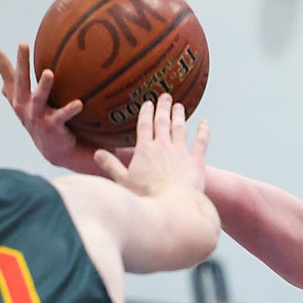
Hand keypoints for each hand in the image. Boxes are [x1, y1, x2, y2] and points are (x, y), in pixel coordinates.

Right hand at [0, 40, 99, 174]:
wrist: (54, 148)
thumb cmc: (42, 121)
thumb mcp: (26, 106)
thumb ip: (15, 94)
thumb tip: (1, 83)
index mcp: (18, 97)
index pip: (6, 73)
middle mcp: (23, 105)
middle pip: (20, 80)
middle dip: (21, 62)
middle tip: (22, 43)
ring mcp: (36, 116)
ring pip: (38, 98)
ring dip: (44, 86)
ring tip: (49, 73)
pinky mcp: (51, 126)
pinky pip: (61, 116)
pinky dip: (70, 109)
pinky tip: (79, 103)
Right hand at [94, 94, 208, 195]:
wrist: (174, 205)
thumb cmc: (147, 197)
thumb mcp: (123, 181)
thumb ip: (111, 165)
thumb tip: (97, 154)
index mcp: (145, 150)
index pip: (145, 125)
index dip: (146, 113)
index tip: (148, 103)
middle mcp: (163, 147)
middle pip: (163, 122)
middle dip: (163, 108)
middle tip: (166, 96)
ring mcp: (181, 153)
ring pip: (181, 129)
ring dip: (180, 116)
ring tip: (180, 106)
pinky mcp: (196, 162)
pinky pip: (201, 142)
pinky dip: (203, 130)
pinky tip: (205, 122)